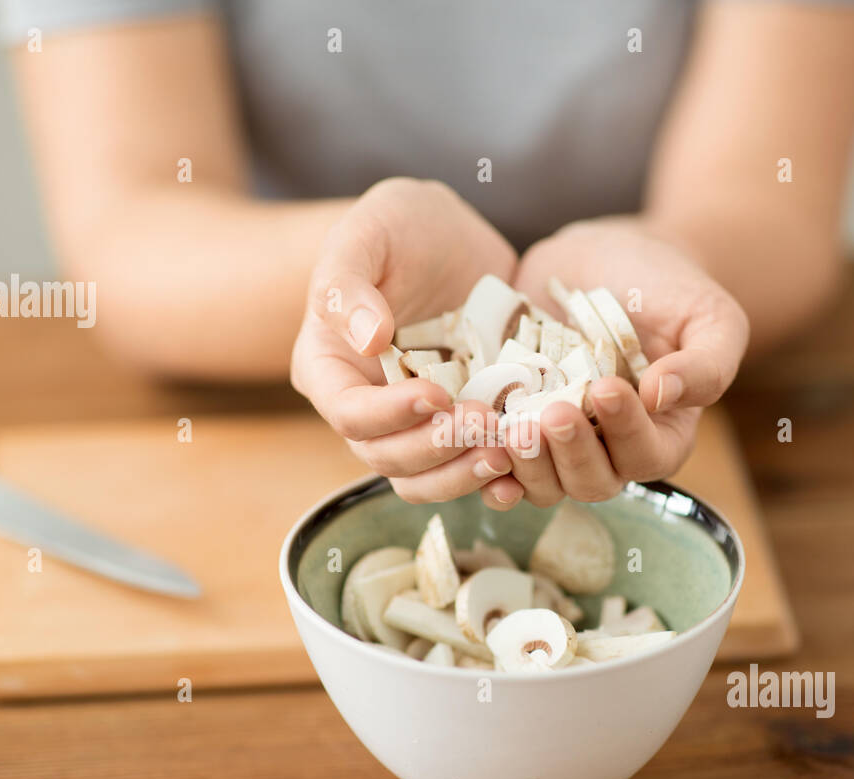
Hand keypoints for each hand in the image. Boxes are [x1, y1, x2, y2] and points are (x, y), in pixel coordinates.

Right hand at [291, 178, 525, 503]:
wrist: (448, 236)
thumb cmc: (395, 227)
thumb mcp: (367, 232)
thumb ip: (350, 283)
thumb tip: (368, 340)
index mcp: (329, 367)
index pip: (348, 412)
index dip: (388, 415)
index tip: (434, 393)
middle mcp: (366, 406)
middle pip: (387, 456)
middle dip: (435, 448)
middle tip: (485, 422)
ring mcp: (414, 423)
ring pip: (425, 477)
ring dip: (463, 474)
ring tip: (506, 451)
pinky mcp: (458, 424)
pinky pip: (467, 467)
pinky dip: (493, 476)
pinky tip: (525, 465)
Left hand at [485, 218, 749, 506]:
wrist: (604, 256)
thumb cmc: (668, 287)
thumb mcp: (708, 316)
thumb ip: (706, 363)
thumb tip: (664, 396)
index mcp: (661, 433)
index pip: (647, 456)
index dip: (627, 433)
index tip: (607, 388)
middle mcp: (608, 448)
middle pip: (591, 481)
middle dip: (570, 453)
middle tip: (550, 414)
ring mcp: (556, 439)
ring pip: (542, 482)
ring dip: (525, 464)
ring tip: (511, 425)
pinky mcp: (512, 420)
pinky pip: (497, 462)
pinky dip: (483, 461)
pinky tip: (473, 440)